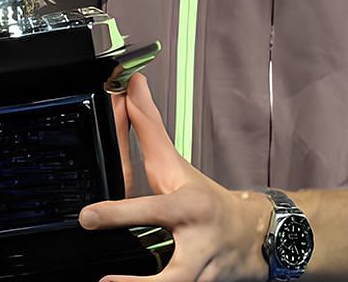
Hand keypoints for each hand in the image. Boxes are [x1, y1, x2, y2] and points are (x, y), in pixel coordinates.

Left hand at [79, 74, 272, 281]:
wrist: (258, 235)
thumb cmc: (208, 201)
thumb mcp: (175, 165)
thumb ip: (149, 127)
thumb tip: (131, 86)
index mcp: (190, 209)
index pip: (152, 209)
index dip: (118, 215)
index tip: (88, 218)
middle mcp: (201, 246)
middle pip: (177, 270)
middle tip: (106, 280)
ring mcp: (206, 275)